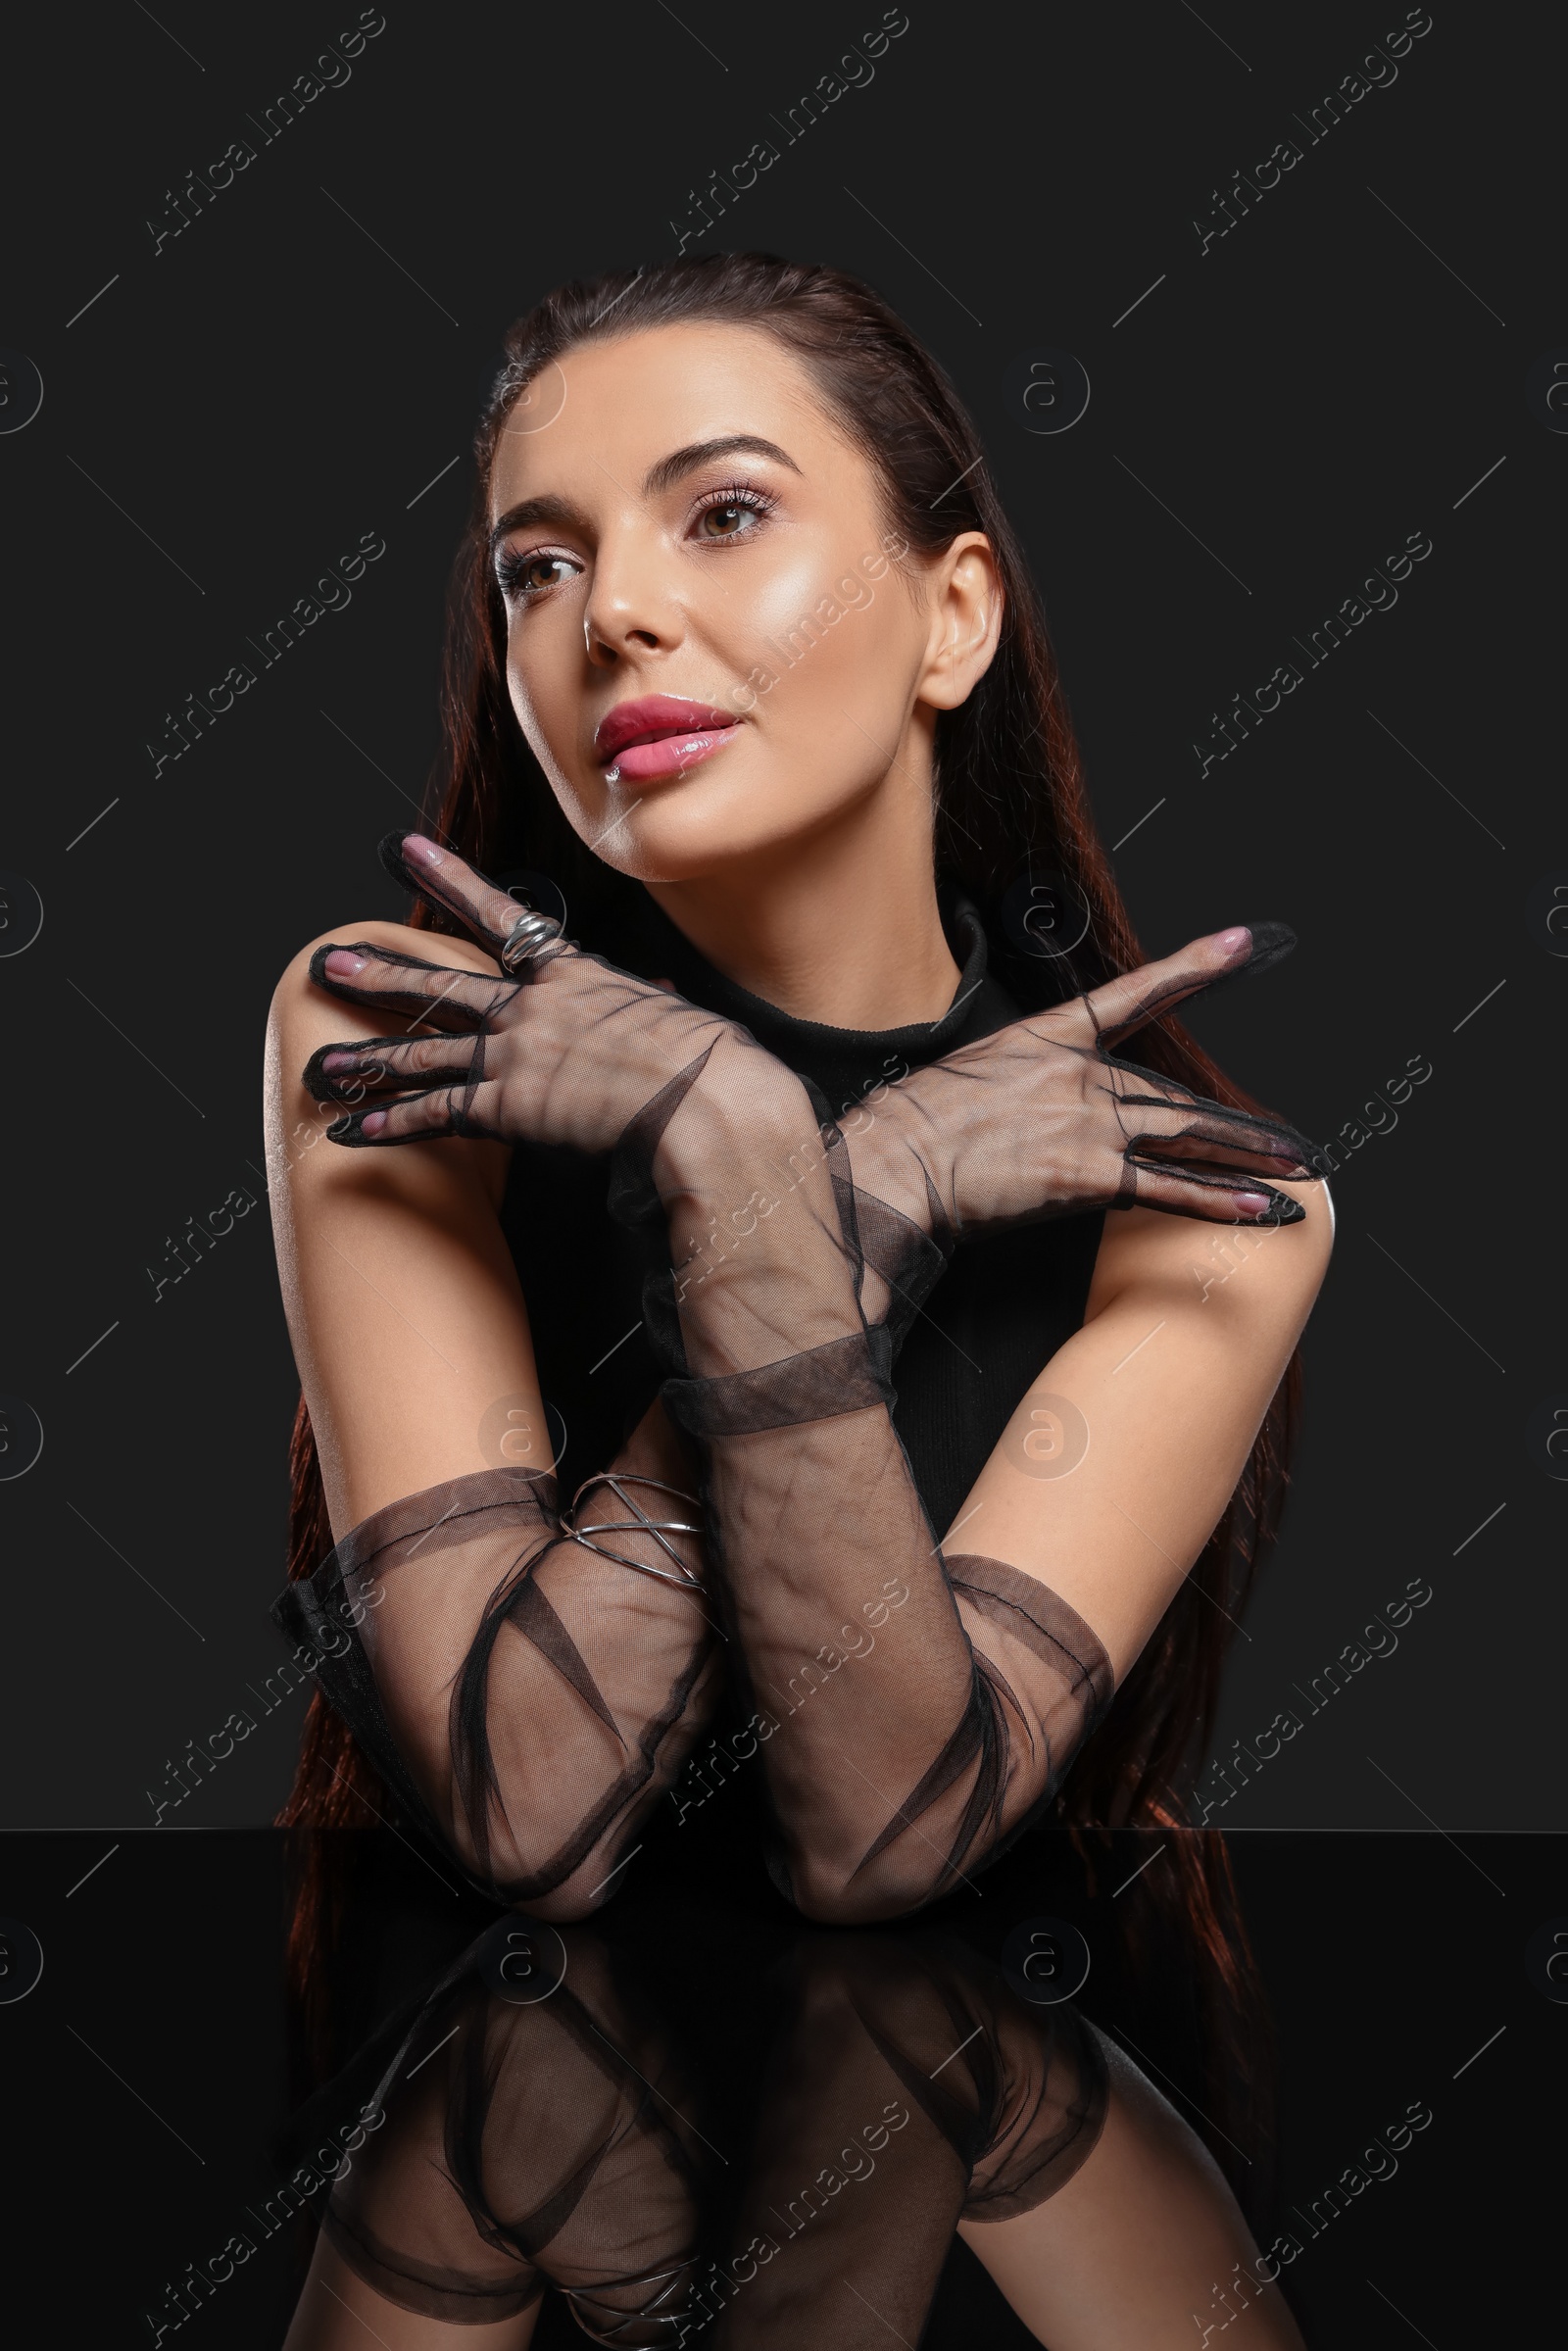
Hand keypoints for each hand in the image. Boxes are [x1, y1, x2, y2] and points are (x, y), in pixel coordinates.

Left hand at [303, 834, 744, 1155]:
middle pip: (441, 984)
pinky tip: (352, 1130)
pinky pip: (436, 1114)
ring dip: (367, 1058)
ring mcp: (515, 1055)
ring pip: (424, 1052)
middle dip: (381, 973)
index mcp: (574, 974)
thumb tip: (658, 992)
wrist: (708, 1096)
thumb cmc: (712, 1059)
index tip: (407, 852)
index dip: (448, 880)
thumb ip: (651, 1003)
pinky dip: (392, 1123)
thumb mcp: (679, 1014)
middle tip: (330, 957)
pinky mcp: (509, 1107)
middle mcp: (533, 1007)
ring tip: (320, 1061)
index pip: (501, 916)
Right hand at [846, 923, 1322, 1237]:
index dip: (1194, 967)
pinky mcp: (1087, 1174)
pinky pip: (1168, 1188)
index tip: (1241, 944)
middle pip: (1174, 1098)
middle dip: (1238, 1125)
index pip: (1135, 994)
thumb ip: (1016, 1089)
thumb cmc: (912, 1126)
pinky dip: (1218, 1201)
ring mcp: (1088, 1122)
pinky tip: (1260, 1207)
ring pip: (1186, 1137)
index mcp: (1048, 1039)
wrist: (897, 1161)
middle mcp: (1080, 1075)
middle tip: (1293, 1139)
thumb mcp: (966, 1079)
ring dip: (1249, 1155)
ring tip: (1299, 1167)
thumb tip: (1035, 1119)